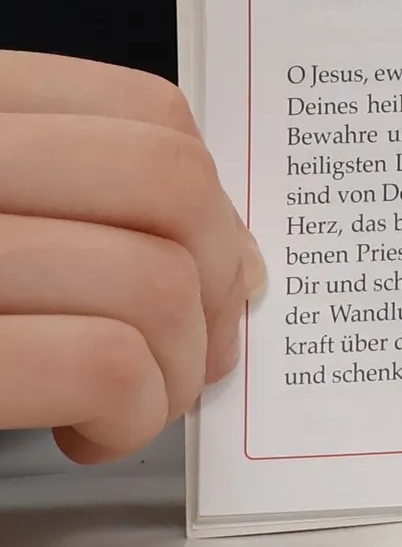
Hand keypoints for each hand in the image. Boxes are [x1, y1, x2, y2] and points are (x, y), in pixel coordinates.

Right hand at [0, 51, 264, 462]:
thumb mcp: (0, 220)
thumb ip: (70, 208)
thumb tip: (233, 261)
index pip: (145, 113)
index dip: (214, 201)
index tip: (218, 271)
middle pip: (167, 185)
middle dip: (214, 285)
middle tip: (192, 353)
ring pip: (150, 281)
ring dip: (176, 369)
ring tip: (132, 402)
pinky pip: (100, 363)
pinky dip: (130, 414)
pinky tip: (87, 433)